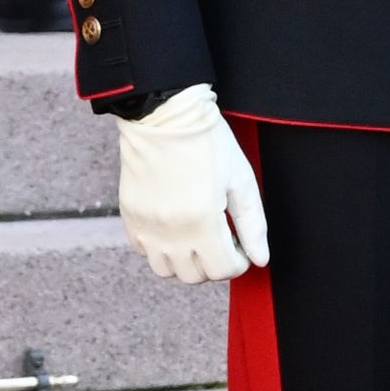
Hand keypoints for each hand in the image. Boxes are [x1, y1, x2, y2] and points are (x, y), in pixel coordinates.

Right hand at [116, 85, 268, 284]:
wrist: (164, 114)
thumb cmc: (208, 142)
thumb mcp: (241, 181)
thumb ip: (253, 225)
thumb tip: (259, 259)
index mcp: (202, 221)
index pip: (223, 270)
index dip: (238, 263)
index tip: (240, 247)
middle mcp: (170, 229)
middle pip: (194, 276)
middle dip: (214, 264)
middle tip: (222, 241)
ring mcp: (146, 224)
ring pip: (166, 270)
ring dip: (186, 261)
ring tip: (197, 238)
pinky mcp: (130, 215)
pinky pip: (143, 250)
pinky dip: (160, 248)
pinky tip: (175, 227)